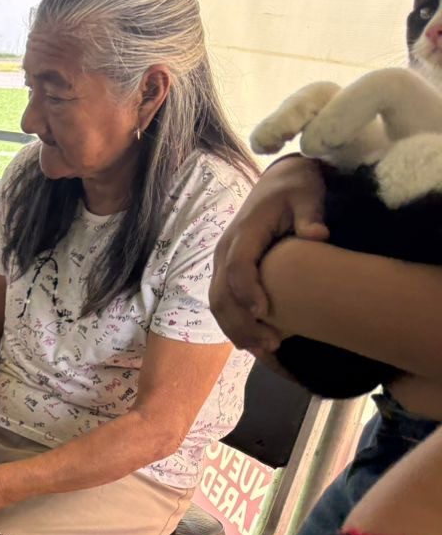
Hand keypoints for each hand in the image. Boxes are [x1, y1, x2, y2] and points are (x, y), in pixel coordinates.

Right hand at [209, 156, 328, 353]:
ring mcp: (222, 265)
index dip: (247, 290)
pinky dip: (235, 326)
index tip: (264, 312)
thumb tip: (317, 235)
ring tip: (265, 350)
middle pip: (221, 294)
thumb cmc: (295, 189)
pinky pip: (223, 304)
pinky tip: (255, 344)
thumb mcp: (307, 194)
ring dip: (237, 330)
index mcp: (243, 233)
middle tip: (272, 343)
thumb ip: (311, 214)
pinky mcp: (227, 274)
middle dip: (242, 322)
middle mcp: (225, 252)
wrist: (279, 184)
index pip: (237, 266)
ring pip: (217, 304)